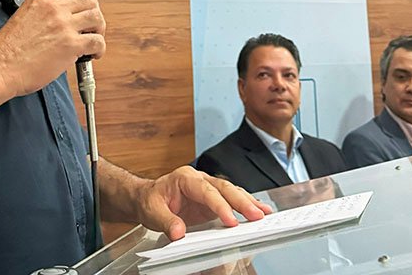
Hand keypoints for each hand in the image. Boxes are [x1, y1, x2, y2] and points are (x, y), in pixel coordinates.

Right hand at [0, 0, 105, 97]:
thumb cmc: (7, 49)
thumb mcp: (23, 15)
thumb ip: (44, 12)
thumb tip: (63, 19)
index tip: (89, 8)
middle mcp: (54, 8)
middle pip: (90, 0)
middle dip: (95, 13)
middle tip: (92, 27)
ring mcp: (63, 25)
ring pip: (97, 18)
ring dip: (99, 30)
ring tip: (93, 41)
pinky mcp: (70, 45)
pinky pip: (97, 41)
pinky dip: (99, 49)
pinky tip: (92, 55)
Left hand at [134, 166, 271, 240]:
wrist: (147, 197)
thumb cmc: (150, 200)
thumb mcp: (152, 211)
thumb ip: (166, 221)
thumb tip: (179, 233)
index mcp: (185, 178)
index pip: (206, 191)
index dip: (220, 206)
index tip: (231, 220)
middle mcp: (200, 179)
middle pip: (224, 188)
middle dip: (242, 202)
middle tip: (256, 215)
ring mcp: (208, 188)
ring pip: (231, 191)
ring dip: (248, 202)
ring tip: (264, 213)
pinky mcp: (212, 199)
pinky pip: (231, 200)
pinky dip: (244, 205)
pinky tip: (256, 211)